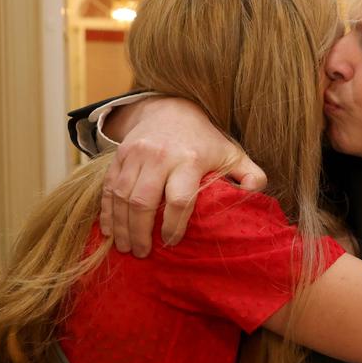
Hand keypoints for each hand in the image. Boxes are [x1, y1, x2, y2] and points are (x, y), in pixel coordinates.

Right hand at [101, 97, 266, 256]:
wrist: (171, 108)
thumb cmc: (205, 140)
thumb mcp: (232, 154)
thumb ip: (249, 175)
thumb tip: (254, 195)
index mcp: (190, 159)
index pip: (179, 199)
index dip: (174, 225)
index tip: (172, 242)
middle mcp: (159, 156)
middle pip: (143, 202)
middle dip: (141, 232)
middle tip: (143, 253)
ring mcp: (135, 155)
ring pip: (121, 196)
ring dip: (122, 227)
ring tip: (126, 248)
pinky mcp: (119, 156)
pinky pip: (108, 187)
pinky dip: (107, 211)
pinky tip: (110, 231)